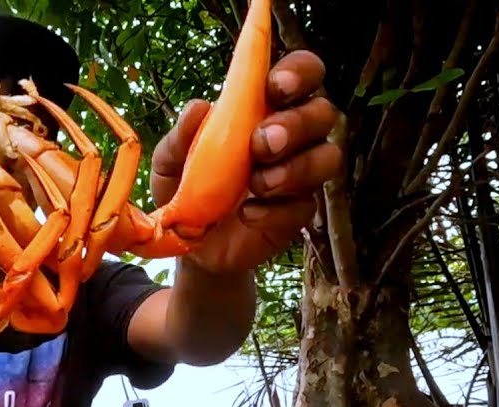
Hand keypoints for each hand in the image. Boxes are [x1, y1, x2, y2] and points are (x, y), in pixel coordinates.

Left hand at [151, 50, 341, 273]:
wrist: (186, 241)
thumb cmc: (185, 185)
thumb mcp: (170, 160)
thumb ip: (181, 135)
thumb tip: (199, 107)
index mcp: (264, 107)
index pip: (302, 74)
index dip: (299, 72)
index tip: (274, 86)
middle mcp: (292, 136)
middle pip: (323, 113)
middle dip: (297, 124)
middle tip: (261, 142)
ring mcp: (299, 175)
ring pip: (328, 158)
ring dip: (296, 167)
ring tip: (257, 183)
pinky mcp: (297, 213)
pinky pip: (304, 206)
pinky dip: (276, 210)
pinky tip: (248, 214)